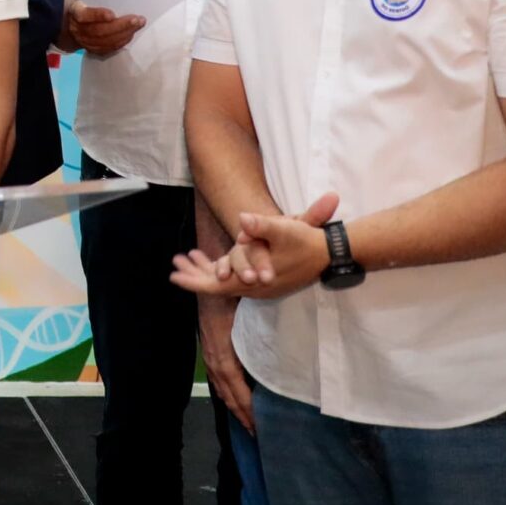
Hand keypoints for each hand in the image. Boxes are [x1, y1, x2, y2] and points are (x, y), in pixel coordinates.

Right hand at [59, 0, 146, 56]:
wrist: (68, 22)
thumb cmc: (82, 5)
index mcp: (75, 12)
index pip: (84, 15)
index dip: (97, 16)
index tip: (112, 14)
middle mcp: (78, 29)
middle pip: (99, 31)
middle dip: (121, 26)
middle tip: (137, 19)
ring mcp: (84, 41)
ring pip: (106, 41)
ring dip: (125, 34)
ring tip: (139, 25)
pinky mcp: (92, 49)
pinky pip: (108, 48)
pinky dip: (121, 41)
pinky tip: (131, 34)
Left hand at [170, 193, 337, 298]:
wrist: (331, 254)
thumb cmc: (306, 242)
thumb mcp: (285, 230)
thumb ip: (263, 225)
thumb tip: (242, 217)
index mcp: (255, 280)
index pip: (218, 285)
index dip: (195, 281)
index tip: (174, 277)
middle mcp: (256, 287)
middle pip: (217, 285)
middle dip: (195, 275)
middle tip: (174, 265)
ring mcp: (261, 284)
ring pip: (226, 281)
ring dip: (206, 270)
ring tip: (187, 256)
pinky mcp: (266, 279)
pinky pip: (237, 277)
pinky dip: (221, 267)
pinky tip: (209, 256)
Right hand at [197, 295, 253, 432]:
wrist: (206, 283)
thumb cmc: (228, 296)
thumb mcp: (244, 315)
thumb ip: (255, 335)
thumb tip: (272, 359)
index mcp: (224, 354)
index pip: (236, 388)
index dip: (247, 407)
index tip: (258, 425)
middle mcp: (215, 359)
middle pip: (228, 394)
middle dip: (241, 415)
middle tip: (256, 433)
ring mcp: (210, 356)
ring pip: (222, 389)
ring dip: (234, 407)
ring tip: (247, 423)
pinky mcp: (209, 351)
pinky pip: (218, 381)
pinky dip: (227, 395)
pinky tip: (233, 400)